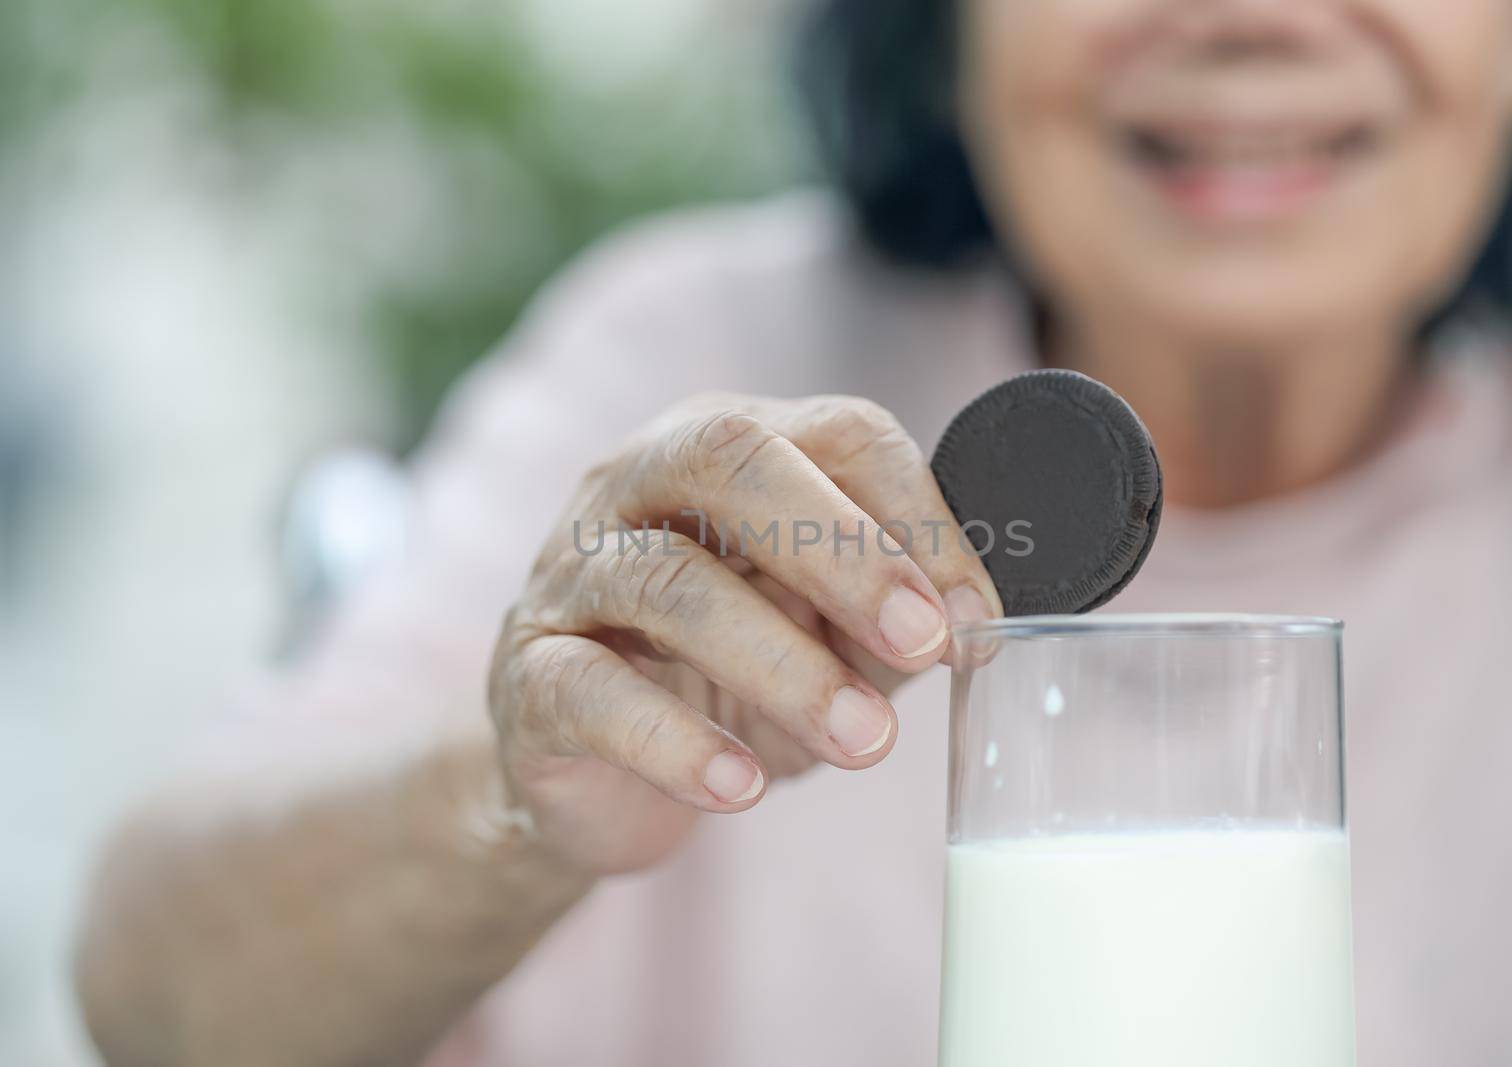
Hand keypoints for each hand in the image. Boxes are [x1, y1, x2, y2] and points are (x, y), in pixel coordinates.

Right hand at [488, 394, 1002, 876]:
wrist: (594, 777)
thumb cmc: (723, 680)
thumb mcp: (824, 635)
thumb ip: (889, 616)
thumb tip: (969, 621)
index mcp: (728, 451)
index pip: (834, 431)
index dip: (917, 514)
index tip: (973, 616)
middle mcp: (637, 483)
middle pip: (732, 458)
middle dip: (843, 551)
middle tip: (921, 644)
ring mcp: (571, 572)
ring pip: (666, 579)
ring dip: (781, 662)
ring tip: (865, 740)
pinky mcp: (528, 673)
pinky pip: (592, 690)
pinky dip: (674, 742)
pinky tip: (741, 787)